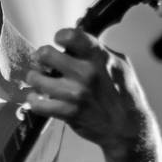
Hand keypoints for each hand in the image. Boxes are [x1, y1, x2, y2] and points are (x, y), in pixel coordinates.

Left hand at [26, 28, 152, 157]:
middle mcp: (86, 73)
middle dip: (41, 58)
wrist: (127, 126)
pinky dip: (34, 100)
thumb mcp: (118, 64)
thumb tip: (78, 36)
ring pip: (36, 79)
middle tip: (43, 63)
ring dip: (35, 79)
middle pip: (45, 54)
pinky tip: (39, 98)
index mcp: (99, 57)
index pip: (71, 35)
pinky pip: (37, 104)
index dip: (60, 37)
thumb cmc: (124, 93)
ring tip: (40, 81)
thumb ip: (98, 51)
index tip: (59, 43)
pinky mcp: (68, 112)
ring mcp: (76, 93)